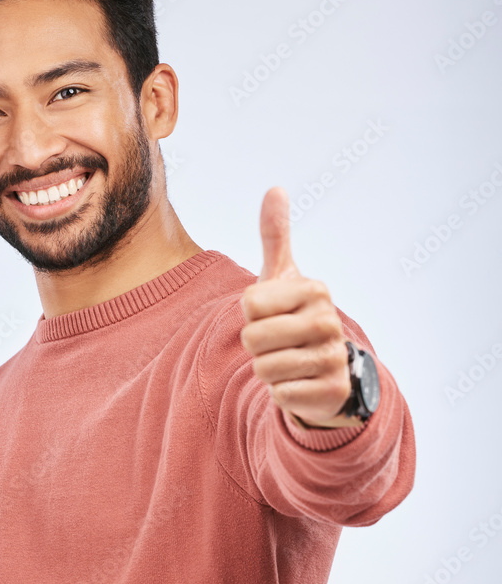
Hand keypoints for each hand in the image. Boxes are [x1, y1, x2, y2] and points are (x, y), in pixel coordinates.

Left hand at [239, 187, 359, 428]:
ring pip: (264, 369)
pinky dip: (282, 393)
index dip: (251, 315)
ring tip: (288, 362)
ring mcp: (333, 358)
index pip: (249, 304)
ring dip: (268, 370)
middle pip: (252, 339)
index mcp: (314, 290)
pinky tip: (300, 384)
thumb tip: (275, 188)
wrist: (328, 369)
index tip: (272, 315)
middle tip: (278, 343)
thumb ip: (275, 236)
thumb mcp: (284, 277)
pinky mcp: (331, 392)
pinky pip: (280, 395)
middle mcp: (329, 321)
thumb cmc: (296, 318)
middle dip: (256, 346)